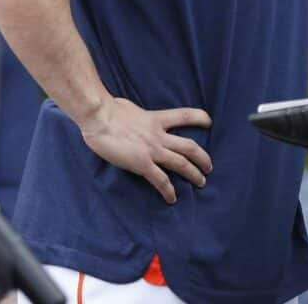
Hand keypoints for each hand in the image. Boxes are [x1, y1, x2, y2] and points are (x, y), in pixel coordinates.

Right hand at [80, 97, 212, 203]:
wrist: (99, 117)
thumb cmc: (108, 109)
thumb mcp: (130, 108)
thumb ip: (138, 116)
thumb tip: (133, 117)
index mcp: (156, 119)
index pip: (185, 115)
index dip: (199, 118)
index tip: (209, 122)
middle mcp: (159, 135)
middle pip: (189, 146)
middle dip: (202, 158)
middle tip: (209, 167)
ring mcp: (152, 150)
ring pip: (181, 163)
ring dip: (194, 174)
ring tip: (201, 182)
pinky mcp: (142, 164)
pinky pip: (160, 180)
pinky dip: (168, 190)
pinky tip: (172, 198)